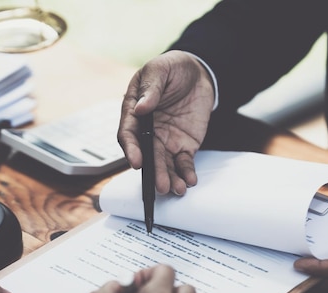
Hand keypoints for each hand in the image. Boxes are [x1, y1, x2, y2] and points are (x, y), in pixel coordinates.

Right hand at [118, 50, 215, 195]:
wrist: (199, 72)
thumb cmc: (173, 68)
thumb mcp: (160, 69)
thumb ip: (151, 88)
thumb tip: (141, 108)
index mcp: (135, 112)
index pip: (129, 134)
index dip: (131, 149)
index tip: (137, 161)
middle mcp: (148, 130)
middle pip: (148, 155)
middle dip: (154, 172)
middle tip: (160, 186)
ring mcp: (166, 140)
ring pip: (165, 164)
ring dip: (170, 178)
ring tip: (176, 189)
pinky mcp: (184, 145)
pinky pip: (184, 162)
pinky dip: (186, 173)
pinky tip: (190, 181)